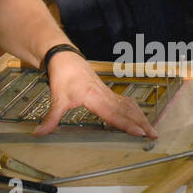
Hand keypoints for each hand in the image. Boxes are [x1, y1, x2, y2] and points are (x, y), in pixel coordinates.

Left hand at [35, 51, 157, 137]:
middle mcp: (105, 95)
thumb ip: (51, 118)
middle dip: (141, 123)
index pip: (113, 114)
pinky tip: (140, 117)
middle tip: (153, 135)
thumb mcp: (57, 98)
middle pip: (127, 111)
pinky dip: (135, 111)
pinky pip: (125, 102)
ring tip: (151, 130)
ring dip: (141, 118)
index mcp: (94, 97)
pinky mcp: (108, 92)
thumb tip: (38, 133)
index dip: (127, 124)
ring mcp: (108, 93)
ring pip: (129, 107)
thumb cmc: (63, 76)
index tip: (139, 132)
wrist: (66, 58)